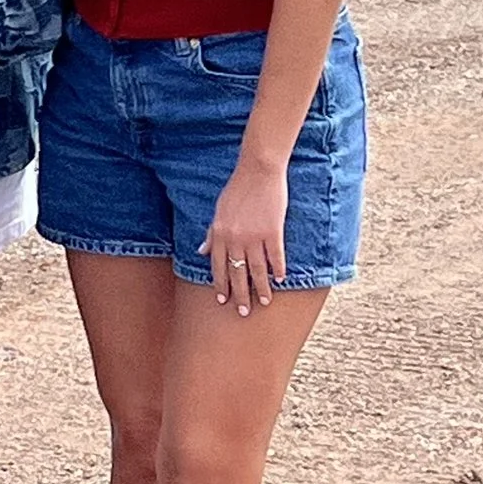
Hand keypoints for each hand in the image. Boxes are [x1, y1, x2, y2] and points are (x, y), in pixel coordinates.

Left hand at [204, 155, 288, 313]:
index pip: (218, 266)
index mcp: (219, 233)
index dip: (220, 284)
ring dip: (261, 287)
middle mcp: (235, 238)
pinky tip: (280, 279)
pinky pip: (276, 255)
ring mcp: (254, 236)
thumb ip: (211, 234)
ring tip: (264, 301)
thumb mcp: (218, 211)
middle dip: (240, 293)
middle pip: (237, 272)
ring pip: (257, 268)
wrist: (257, 172)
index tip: (222, 300)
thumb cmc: (237, 190)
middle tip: (243, 311)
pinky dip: (278, 268)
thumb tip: (202, 251)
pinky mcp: (273, 231)